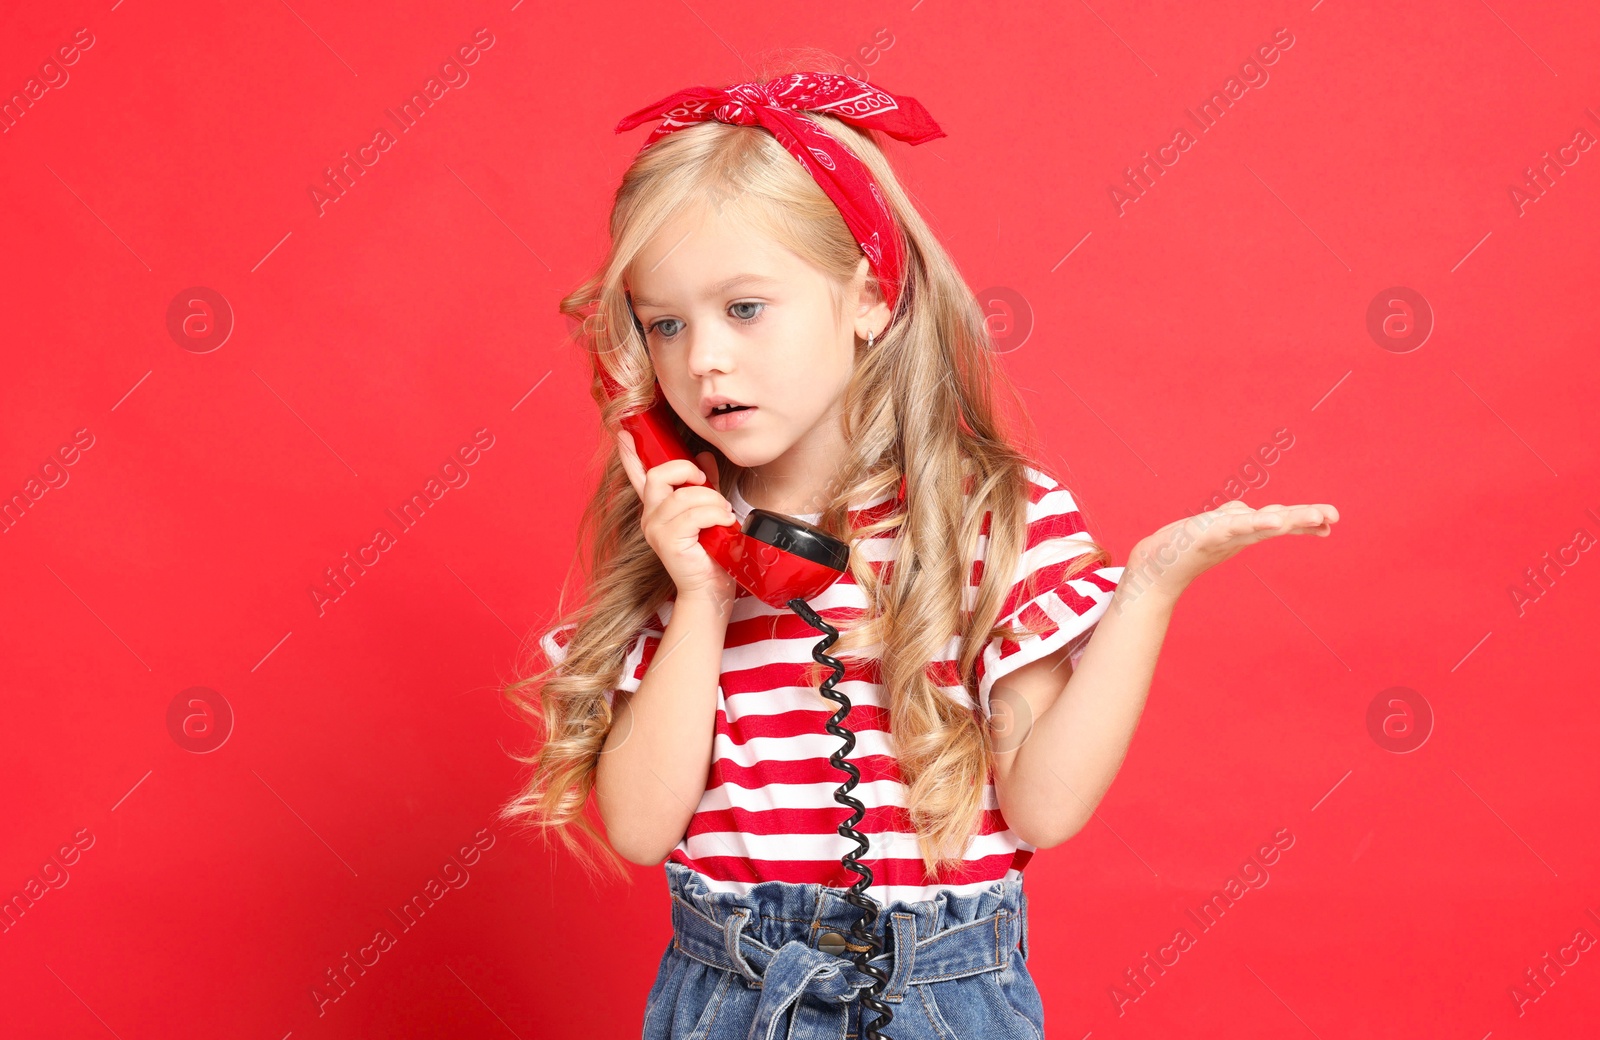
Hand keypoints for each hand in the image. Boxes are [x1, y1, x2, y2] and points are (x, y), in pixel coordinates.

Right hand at [616, 429, 740, 603]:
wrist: (711, 589)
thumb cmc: (711, 554)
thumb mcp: (710, 511)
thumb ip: (705, 485)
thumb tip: (705, 457)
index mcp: (657, 508)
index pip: (638, 476)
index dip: (629, 453)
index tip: (623, 431)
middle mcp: (650, 516)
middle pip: (659, 475)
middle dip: (688, 471)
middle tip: (708, 484)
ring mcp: (655, 529)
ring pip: (684, 495)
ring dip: (712, 501)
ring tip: (724, 514)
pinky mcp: (666, 541)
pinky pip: (694, 514)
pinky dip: (716, 514)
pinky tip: (724, 524)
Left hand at [1125, 500, 1340, 602]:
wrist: (1154, 566)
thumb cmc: (1184, 548)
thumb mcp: (1217, 529)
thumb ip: (1239, 520)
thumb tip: (1258, 513)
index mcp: (1243, 529)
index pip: (1278, 519)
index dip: (1304, 519)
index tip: (1331, 520)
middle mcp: (1238, 531)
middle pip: (1276, 520)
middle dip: (1305, 517)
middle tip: (1334, 517)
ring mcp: (1223, 533)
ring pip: (1260, 522)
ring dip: (1287, 519)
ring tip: (1316, 517)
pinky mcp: (1206, 535)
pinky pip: (1233, 526)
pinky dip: (1253, 523)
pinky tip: (1271, 522)